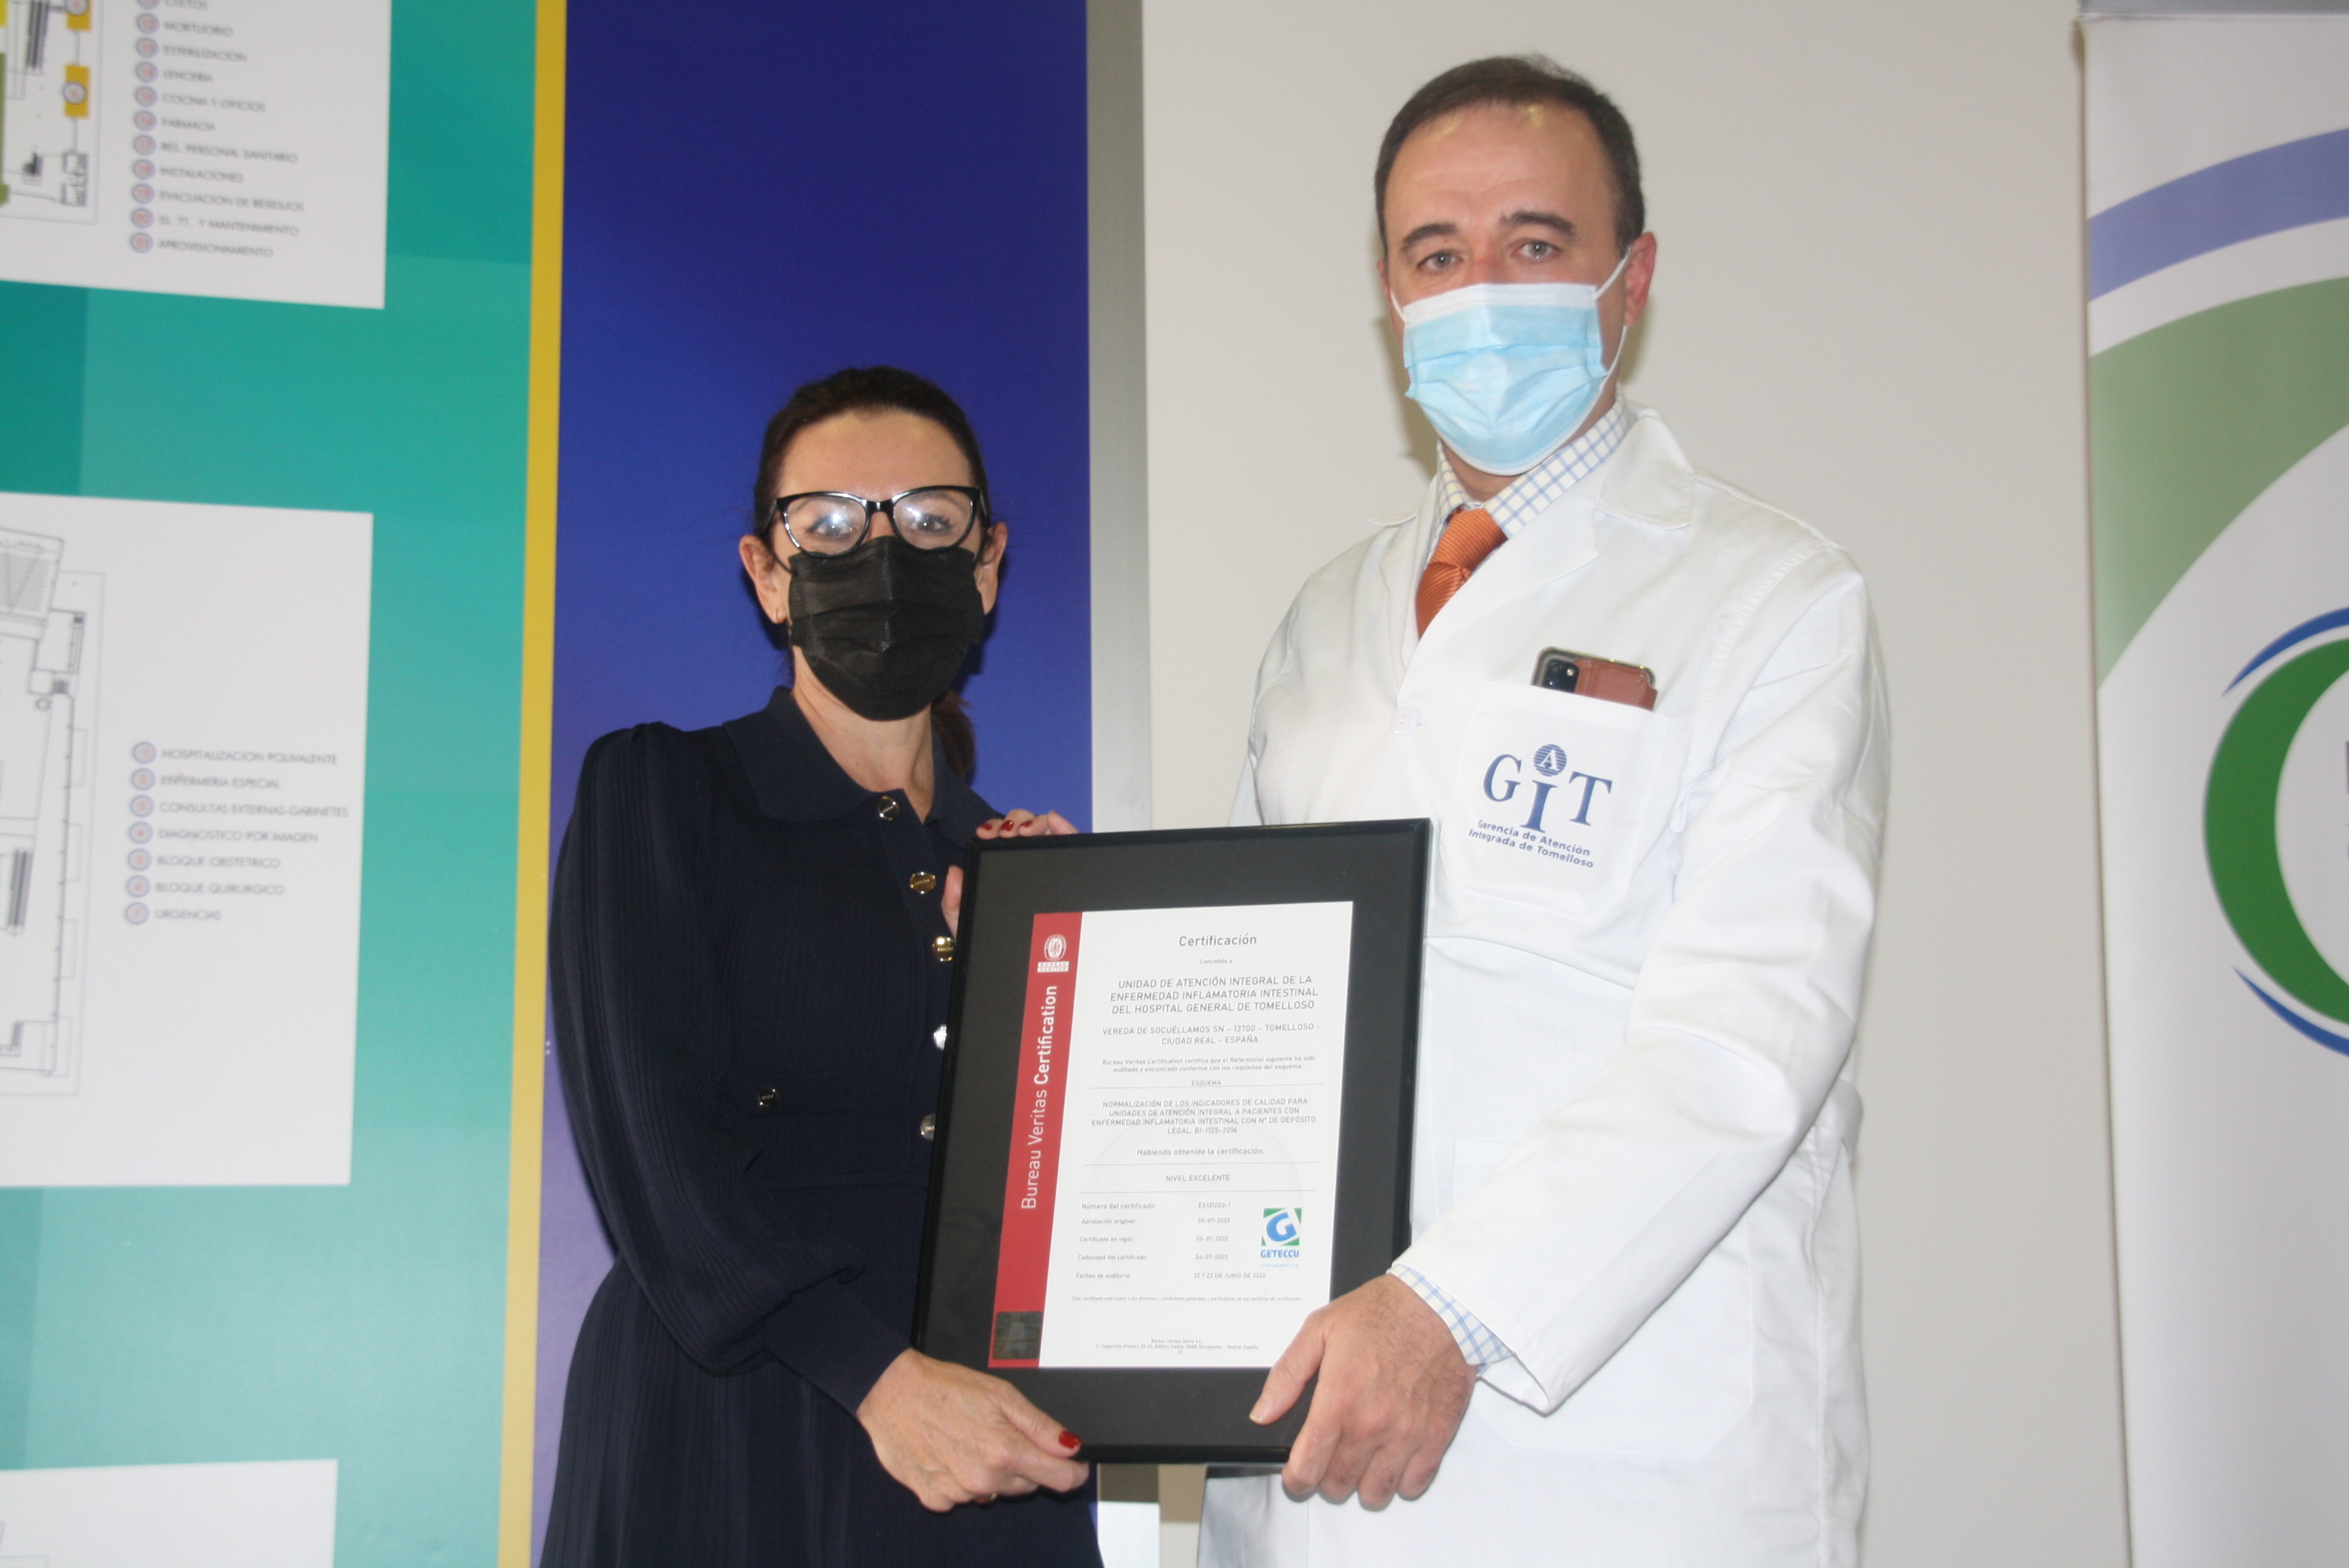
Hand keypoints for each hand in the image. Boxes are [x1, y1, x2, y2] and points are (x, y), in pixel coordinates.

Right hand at [857, 1349, 1088, 1510]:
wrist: (892, 1392)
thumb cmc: (944, 1387)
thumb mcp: (1002, 1394)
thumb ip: (1041, 1425)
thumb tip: (1071, 1446)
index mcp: (1005, 1450)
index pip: (1059, 1479)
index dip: (1073, 1471)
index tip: (1074, 1464)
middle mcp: (983, 1479)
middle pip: (1027, 1484)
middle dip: (1025, 1464)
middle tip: (1003, 1433)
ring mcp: (957, 1493)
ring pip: (994, 1491)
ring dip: (992, 1472)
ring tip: (969, 1438)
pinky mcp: (934, 1498)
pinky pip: (962, 1497)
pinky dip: (962, 1480)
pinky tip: (950, 1453)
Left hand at [947, 811, 1077, 934]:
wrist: (1017, 972)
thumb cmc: (993, 946)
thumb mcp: (965, 923)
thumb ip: (953, 901)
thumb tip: (954, 873)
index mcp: (1000, 869)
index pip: (999, 838)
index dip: (993, 827)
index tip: (985, 833)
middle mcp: (1025, 864)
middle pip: (1023, 828)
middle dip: (1014, 821)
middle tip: (1007, 833)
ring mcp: (1049, 868)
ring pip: (1046, 831)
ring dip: (1036, 821)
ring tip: (1027, 831)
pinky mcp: (1071, 876)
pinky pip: (1072, 846)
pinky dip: (1065, 827)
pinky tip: (1054, 821)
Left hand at [1250, 1274, 1476, 1507]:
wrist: (1440, 1305)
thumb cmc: (1382, 1313)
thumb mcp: (1320, 1329)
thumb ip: (1287, 1375)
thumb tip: (1263, 1413)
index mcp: (1338, 1399)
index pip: (1307, 1466)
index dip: (1295, 1478)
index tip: (1296, 1473)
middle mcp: (1371, 1424)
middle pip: (1338, 1484)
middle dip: (1325, 1479)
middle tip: (1328, 1459)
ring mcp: (1406, 1435)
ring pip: (1375, 1493)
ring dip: (1362, 1485)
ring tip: (1359, 1462)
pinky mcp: (1436, 1437)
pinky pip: (1414, 1485)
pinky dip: (1400, 1481)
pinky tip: (1392, 1460)